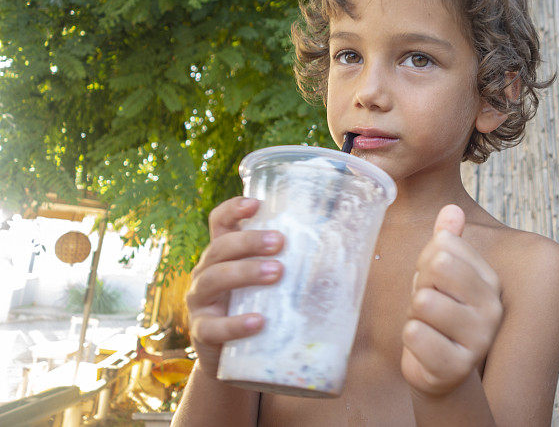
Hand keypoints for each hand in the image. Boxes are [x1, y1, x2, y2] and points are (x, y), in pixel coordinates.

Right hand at [185, 197, 283, 374]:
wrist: (241, 361)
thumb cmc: (264, 309)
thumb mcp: (275, 284)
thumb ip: (298, 266)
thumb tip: (350, 249)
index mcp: (224, 254)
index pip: (220, 222)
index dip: (233, 209)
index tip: (256, 203)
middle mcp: (207, 272)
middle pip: (220, 247)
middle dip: (250, 241)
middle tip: (281, 242)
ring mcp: (201, 302)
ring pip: (214, 279)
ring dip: (246, 272)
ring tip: (277, 273)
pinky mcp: (202, 333)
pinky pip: (214, 327)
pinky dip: (236, 324)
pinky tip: (259, 322)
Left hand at [401, 204, 503, 396]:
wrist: (440, 372)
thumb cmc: (439, 316)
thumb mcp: (441, 275)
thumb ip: (448, 240)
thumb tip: (452, 208)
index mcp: (490, 280)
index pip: (443, 244)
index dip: (426, 262)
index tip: (434, 284)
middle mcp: (492, 308)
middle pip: (437, 266)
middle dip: (420, 285)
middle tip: (427, 307)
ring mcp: (479, 340)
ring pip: (423, 301)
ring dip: (414, 315)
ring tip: (427, 327)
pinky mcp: (457, 367)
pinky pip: (415, 334)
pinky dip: (410, 338)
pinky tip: (424, 347)